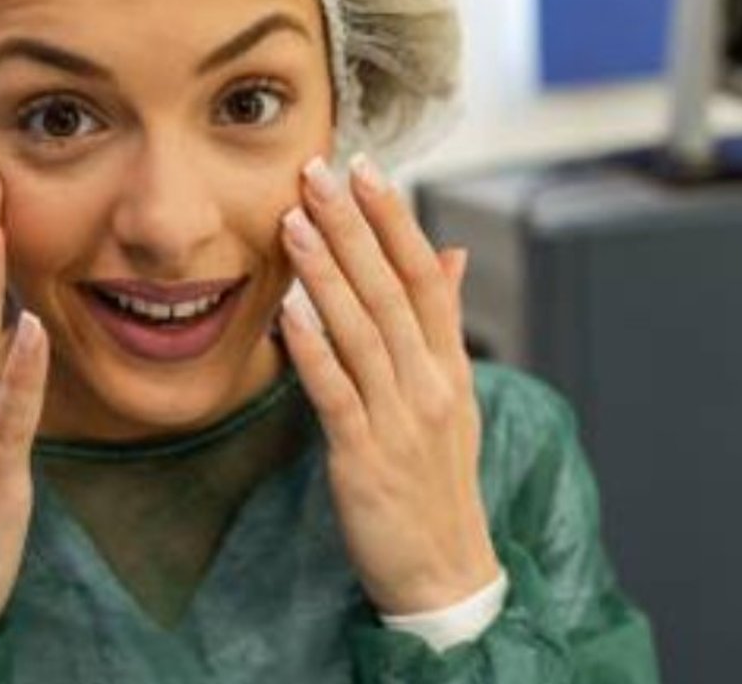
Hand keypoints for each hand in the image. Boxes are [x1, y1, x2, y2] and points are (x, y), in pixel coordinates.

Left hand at [277, 153, 499, 615]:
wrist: (444, 572)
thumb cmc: (438, 482)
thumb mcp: (454, 398)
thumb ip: (443, 325)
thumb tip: (451, 253)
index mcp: (449, 366)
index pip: (426, 275)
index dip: (395, 219)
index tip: (366, 169)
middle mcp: (429, 384)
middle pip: (390, 289)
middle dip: (353, 226)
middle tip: (317, 171)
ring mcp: (399, 420)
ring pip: (360, 331)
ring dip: (325, 272)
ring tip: (293, 220)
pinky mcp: (364, 458)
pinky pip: (336, 393)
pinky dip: (312, 348)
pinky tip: (287, 310)